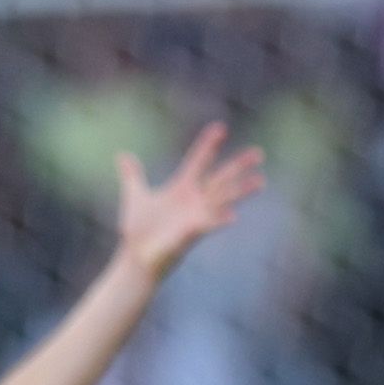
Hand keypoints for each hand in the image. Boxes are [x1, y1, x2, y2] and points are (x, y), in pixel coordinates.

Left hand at [114, 122, 264, 277]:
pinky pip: (209, 225)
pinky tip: (234, 216)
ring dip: (241, 191)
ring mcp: (196, 217)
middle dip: (238, 166)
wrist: (136, 257)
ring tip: (261, 181)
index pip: (198, 161)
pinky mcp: (192, 234)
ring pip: (223, 199)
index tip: (220, 127)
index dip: (208, 145)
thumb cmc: (139, 230)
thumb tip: (123, 155)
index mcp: (182, 188)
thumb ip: (133, 175)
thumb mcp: (135, 196)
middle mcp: (194, 200)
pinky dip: (219, 220)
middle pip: (220, 178)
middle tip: (258, 153)